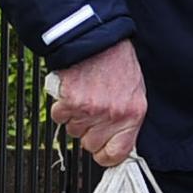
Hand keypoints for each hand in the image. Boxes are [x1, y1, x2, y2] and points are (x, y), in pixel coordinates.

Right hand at [50, 40, 146, 165]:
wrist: (96, 38)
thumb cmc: (116, 62)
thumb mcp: (134, 92)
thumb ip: (126, 120)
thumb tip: (116, 143)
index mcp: (133, 115)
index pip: (117, 154)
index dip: (105, 155)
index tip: (101, 150)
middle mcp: (113, 115)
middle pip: (90, 145)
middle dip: (88, 131)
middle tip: (92, 111)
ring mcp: (91, 110)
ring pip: (73, 132)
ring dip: (74, 117)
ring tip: (84, 96)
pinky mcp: (71, 101)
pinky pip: (59, 117)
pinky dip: (61, 107)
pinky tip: (71, 92)